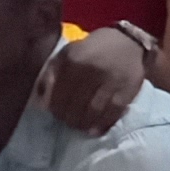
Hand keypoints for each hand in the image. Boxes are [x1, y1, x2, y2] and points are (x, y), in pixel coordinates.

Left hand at [39, 24, 153, 135]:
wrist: (128, 41)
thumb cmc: (92, 49)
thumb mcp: (67, 53)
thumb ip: (52, 73)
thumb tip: (41, 100)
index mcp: (74, 61)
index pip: (60, 94)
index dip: (56, 109)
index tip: (56, 115)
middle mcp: (93, 71)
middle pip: (77, 105)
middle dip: (69, 119)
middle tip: (68, 122)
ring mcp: (112, 81)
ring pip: (94, 111)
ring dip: (84, 124)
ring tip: (80, 127)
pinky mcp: (128, 90)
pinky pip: (113, 112)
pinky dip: (103, 124)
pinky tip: (95, 130)